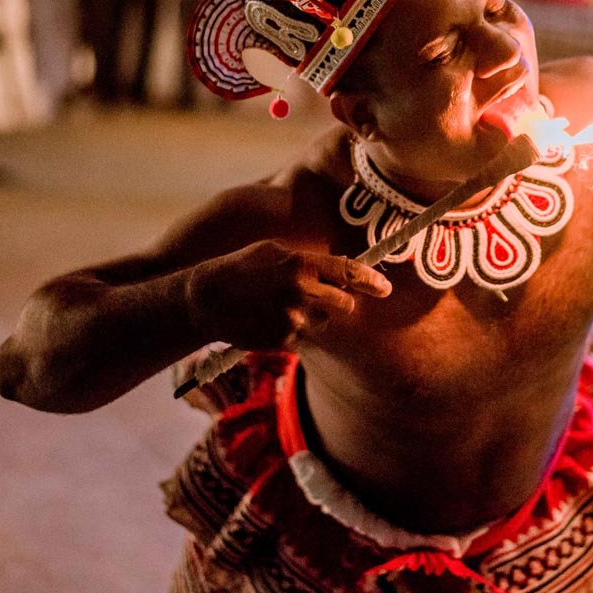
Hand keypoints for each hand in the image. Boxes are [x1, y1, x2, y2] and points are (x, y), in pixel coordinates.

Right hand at [189, 240, 391, 350]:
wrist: (207, 299)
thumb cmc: (243, 267)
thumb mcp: (275, 251)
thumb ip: (307, 260)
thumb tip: (339, 269)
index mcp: (300, 264)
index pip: (348, 272)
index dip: (371, 280)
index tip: (384, 287)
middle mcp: (300, 293)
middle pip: (345, 305)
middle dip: (340, 302)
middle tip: (323, 296)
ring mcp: (292, 320)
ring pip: (324, 323)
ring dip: (314, 317)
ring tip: (283, 305)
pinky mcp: (283, 341)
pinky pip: (302, 336)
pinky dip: (293, 329)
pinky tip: (270, 317)